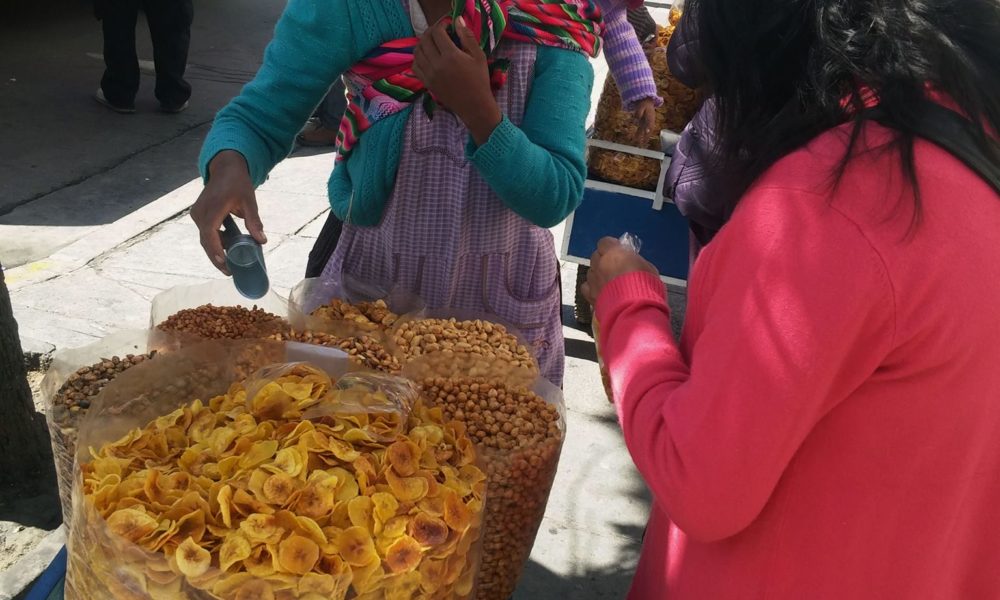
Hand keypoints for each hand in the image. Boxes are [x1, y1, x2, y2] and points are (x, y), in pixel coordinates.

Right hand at [189, 150, 266, 273]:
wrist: (225, 168)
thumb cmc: (238, 183)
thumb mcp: (249, 201)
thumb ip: (254, 222)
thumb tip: (262, 241)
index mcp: (212, 209)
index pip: (210, 235)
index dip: (216, 251)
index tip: (224, 264)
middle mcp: (200, 213)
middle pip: (206, 241)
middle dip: (216, 258)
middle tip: (229, 273)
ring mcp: (198, 214)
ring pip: (205, 238)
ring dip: (217, 251)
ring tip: (230, 265)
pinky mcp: (199, 215)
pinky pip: (206, 232)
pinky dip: (216, 241)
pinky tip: (228, 250)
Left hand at [412, 17, 502, 145]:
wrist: (474, 105)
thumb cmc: (479, 80)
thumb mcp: (479, 56)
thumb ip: (467, 37)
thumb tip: (457, 20)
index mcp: (451, 56)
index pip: (437, 33)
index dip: (441, 25)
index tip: (447, 26)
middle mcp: (437, 64)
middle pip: (425, 40)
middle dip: (431, 32)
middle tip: (439, 32)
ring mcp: (429, 74)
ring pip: (417, 51)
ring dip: (423, 43)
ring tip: (432, 42)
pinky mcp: (426, 83)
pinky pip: (415, 66)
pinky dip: (418, 57)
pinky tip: (427, 56)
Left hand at [581, 237, 658, 303]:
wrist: (635, 309)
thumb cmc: (646, 286)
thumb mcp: (647, 267)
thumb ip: (635, 261)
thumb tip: (632, 261)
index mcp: (614, 253)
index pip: (605, 242)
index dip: (611, 246)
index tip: (619, 251)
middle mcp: (600, 264)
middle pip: (596, 256)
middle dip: (604, 259)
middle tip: (615, 267)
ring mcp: (593, 280)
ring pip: (591, 272)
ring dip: (598, 274)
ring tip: (609, 282)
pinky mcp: (590, 295)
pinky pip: (587, 287)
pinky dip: (592, 287)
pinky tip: (601, 291)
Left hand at [633, 98, 657, 143]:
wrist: (646, 102)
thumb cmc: (644, 104)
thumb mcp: (641, 106)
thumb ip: (639, 112)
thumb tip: (637, 118)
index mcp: (650, 117)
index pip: (650, 124)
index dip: (648, 128)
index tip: (646, 132)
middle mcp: (649, 121)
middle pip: (648, 131)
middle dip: (646, 137)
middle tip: (643, 143)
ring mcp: (647, 123)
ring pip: (644, 132)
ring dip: (642, 138)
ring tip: (639, 144)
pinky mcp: (643, 123)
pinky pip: (641, 130)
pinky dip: (639, 135)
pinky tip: (636, 139)